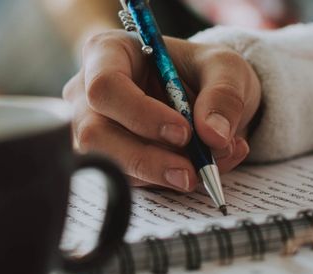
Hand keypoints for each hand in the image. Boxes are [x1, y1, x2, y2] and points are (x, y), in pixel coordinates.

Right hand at [63, 30, 260, 191]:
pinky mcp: (107, 159)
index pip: (105, 86)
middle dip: (146, 159)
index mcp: (108, 53)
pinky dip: (167, 182)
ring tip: (206, 167)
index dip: (141, 114)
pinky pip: (128, 180)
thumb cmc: (201, 71)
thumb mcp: (225, 68)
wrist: (204, 97)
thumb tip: (214, 136)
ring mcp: (91, 129)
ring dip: (160, 174)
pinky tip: (199, 169)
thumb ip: (224, 95)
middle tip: (191, 172)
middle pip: (96, 134)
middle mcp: (87, 92)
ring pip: (110, 163)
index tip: (184, 132)